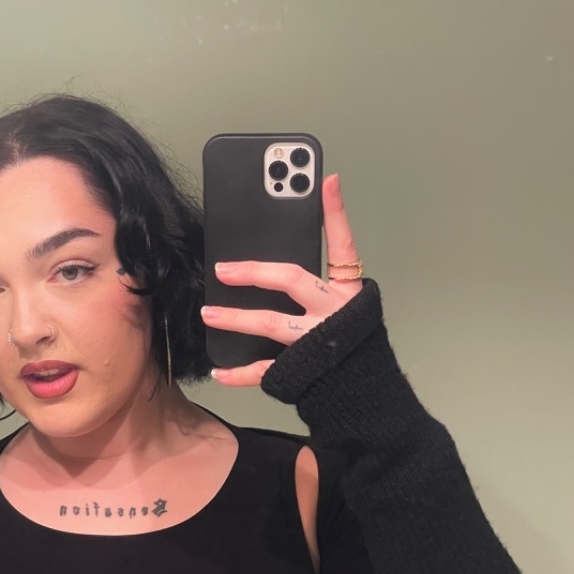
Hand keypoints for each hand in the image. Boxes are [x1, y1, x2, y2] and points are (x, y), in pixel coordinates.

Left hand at [201, 174, 362, 385]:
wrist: (364, 392)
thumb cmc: (352, 346)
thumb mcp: (348, 306)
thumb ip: (325, 278)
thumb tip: (294, 248)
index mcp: (349, 294)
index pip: (343, 247)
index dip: (336, 214)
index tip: (325, 181)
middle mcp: (334, 313)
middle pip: (292, 281)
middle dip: (255, 271)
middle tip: (223, 269)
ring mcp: (317, 342)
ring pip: (272, 324)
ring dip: (236, 318)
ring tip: (209, 314)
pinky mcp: (301, 370)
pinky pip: (265, 370)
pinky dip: (239, 373)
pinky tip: (218, 370)